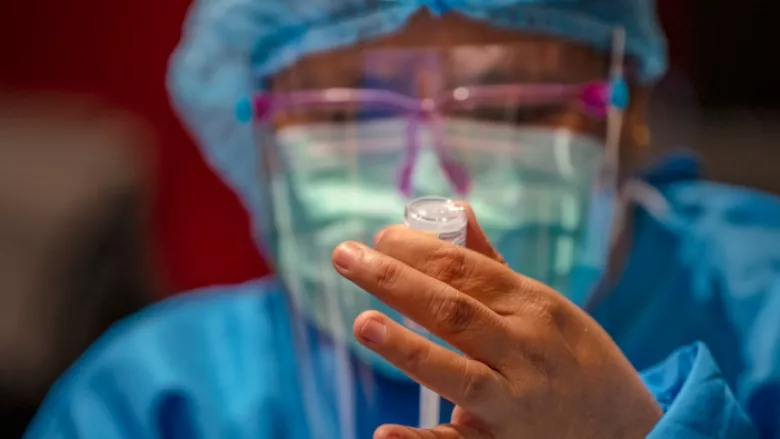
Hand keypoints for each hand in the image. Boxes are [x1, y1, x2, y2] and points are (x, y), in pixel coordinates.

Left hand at [332, 203, 661, 438]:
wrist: (628, 431)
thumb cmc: (572, 356)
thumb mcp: (545, 305)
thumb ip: (492, 263)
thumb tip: (456, 211)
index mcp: (533, 307)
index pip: (466, 270)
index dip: (417, 250)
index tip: (378, 237)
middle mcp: (524, 351)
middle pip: (454, 310)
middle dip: (396, 280)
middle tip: (344, 256)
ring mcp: (515, 404)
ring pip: (458, 373)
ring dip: (408, 348)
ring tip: (362, 321)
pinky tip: (383, 433)